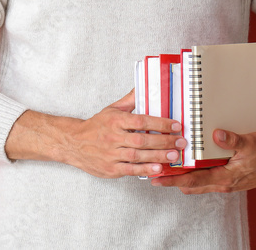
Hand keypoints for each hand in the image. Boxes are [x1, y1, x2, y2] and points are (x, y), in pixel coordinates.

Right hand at [63, 89, 186, 178]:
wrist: (74, 144)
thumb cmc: (96, 126)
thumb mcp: (111, 110)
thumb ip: (130, 100)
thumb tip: (144, 87)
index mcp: (116, 121)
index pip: (141, 121)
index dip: (160, 123)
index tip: (175, 125)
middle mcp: (113, 137)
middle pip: (142, 140)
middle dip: (164, 141)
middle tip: (181, 142)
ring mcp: (112, 154)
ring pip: (138, 156)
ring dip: (158, 156)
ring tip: (174, 155)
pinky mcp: (111, 169)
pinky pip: (131, 169)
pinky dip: (145, 169)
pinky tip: (158, 168)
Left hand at [150, 121, 255, 193]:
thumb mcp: (251, 143)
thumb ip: (232, 140)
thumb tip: (216, 134)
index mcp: (225, 178)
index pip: (193, 180)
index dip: (173, 179)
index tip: (156, 178)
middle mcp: (223, 183)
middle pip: (190, 184)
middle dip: (171, 180)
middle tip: (152, 173)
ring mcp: (225, 181)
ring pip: (197, 182)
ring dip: (181, 177)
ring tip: (164, 169)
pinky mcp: (228, 176)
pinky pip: (206, 178)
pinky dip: (193, 173)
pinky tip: (187, 164)